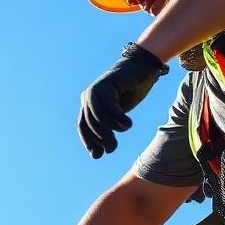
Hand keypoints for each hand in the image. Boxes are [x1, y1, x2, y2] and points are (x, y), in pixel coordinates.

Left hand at [77, 42, 168, 158]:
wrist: (141, 69)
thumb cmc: (130, 92)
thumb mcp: (117, 116)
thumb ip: (107, 131)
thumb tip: (96, 156)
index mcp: (88, 104)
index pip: (83, 126)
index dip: (88, 141)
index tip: (98, 154)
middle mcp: (88, 96)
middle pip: (90, 123)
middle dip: (101, 138)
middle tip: (113, 148)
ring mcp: (96, 90)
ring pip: (98, 116)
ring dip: (110, 129)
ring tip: (123, 132)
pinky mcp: (107, 85)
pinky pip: (110, 106)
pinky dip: (119, 118)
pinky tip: (127, 124)